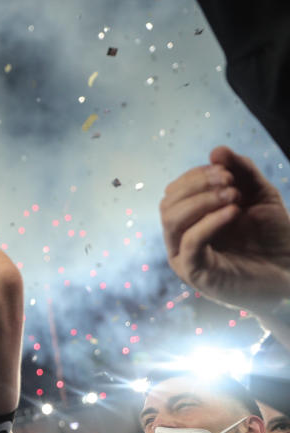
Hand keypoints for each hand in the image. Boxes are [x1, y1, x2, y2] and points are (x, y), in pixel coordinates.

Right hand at [160, 146, 289, 314]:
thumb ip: (241, 171)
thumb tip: (216, 150)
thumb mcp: (259, 195)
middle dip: (198, 186)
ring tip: (233, 197)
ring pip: (172, 221)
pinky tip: (233, 212)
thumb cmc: (273, 238)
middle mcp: (181, 238)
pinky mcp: (196, 274)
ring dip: (201, 201)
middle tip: (230, 183)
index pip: (174, 191)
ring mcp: (185, 257)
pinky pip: (189, 243)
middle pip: (167, 203)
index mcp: (190, 221)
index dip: (196, 175)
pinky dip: (209, 222)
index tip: (228, 171)